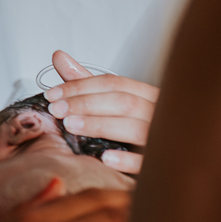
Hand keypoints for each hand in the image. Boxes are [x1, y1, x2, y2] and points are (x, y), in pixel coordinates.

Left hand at [44, 50, 158, 173]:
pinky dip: (127, 159)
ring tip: (71, 126)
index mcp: (149, 96)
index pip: (115, 83)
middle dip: (86, 104)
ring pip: (137, 128)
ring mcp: (166, 139)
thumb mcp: (111, 102)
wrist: (167, 162)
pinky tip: (105, 158)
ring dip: (100, 125)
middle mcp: (160, 115)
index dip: (81, 86)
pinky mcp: (165, 165)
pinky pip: (148, 162)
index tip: (53, 95)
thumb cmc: (135, 129)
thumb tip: (59, 56)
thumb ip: (86, 82)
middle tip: (57, 110)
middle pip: (125, 103)